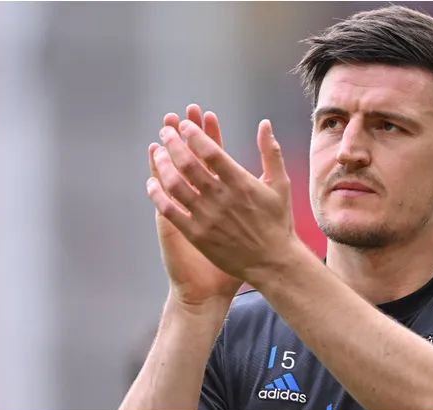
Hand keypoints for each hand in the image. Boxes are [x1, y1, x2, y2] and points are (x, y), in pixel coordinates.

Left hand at [146, 110, 295, 281]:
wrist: (272, 262)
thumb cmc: (277, 222)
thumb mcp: (280, 184)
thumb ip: (271, 152)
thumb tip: (265, 124)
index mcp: (241, 182)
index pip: (211, 150)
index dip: (194, 134)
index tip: (185, 125)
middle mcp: (221, 198)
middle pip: (188, 164)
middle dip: (173, 143)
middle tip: (165, 132)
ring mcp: (207, 217)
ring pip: (175, 185)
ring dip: (163, 165)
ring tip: (158, 153)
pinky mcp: (196, 234)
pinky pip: (170, 211)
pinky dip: (158, 195)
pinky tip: (152, 184)